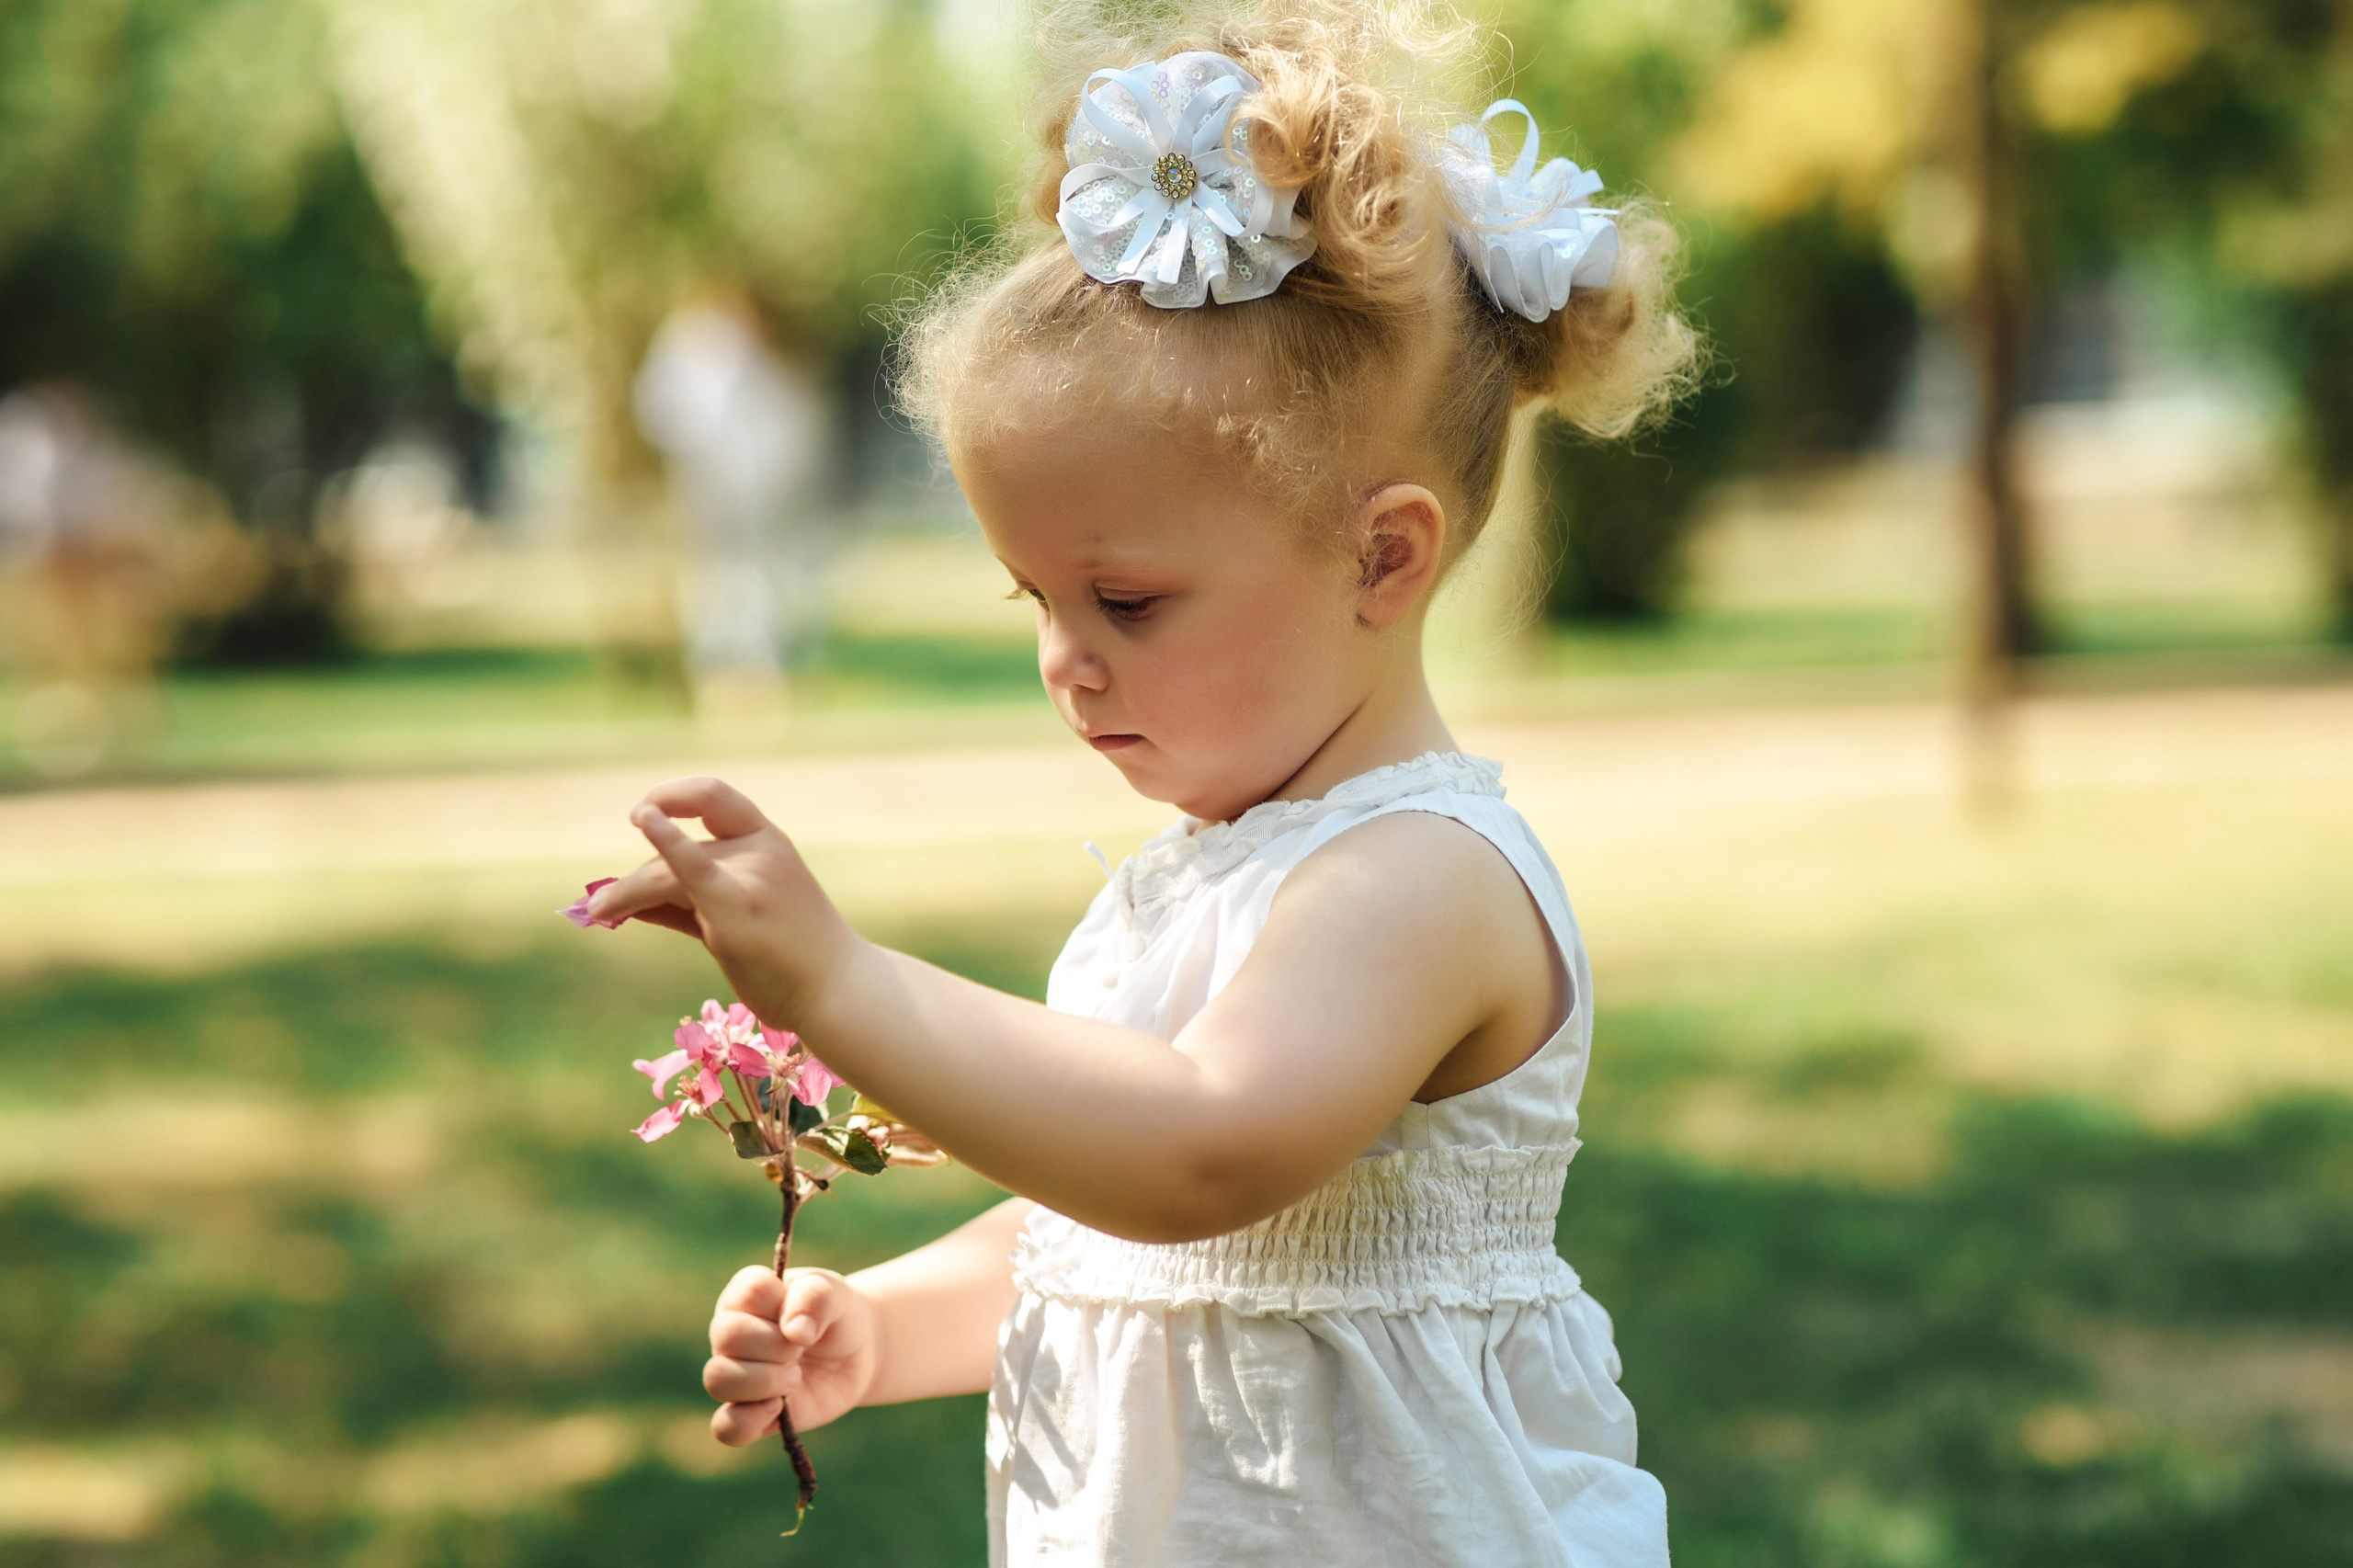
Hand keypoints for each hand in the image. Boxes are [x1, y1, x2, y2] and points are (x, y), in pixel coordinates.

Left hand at [586, 776, 859, 1024]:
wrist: (837, 990)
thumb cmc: (794, 959)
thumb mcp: (747, 912)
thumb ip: (692, 901)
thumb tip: (627, 904)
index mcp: (769, 841)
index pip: (714, 796)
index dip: (674, 795)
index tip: (643, 812)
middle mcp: (759, 850)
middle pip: (675, 853)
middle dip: (636, 879)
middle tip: (605, 906)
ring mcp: (749, 876)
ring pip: (664, 873)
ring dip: (625, 892)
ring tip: (599, 912)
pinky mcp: (734, 908)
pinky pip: (687, 869)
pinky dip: (663, 843)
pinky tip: (643, 819)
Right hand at [704, 1265, 881, 1443]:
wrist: (857, 1354)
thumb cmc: (836, 1315)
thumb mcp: (835, 1294)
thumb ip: (815, 1298)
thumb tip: (795, 1332)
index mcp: (746, 1295)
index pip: (746, 1292)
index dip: (780, 1305)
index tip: (803, 1311)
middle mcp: (730, 1334)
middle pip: (726, 1337)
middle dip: (776, 1346)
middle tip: (802, 1349)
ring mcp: (736, 1375)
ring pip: (717, 1380)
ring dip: (764, 1381)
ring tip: (795, 1378)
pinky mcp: (748, 1413)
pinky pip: (725, 1428)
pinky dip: (749, 1421)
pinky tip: (779, 1408)